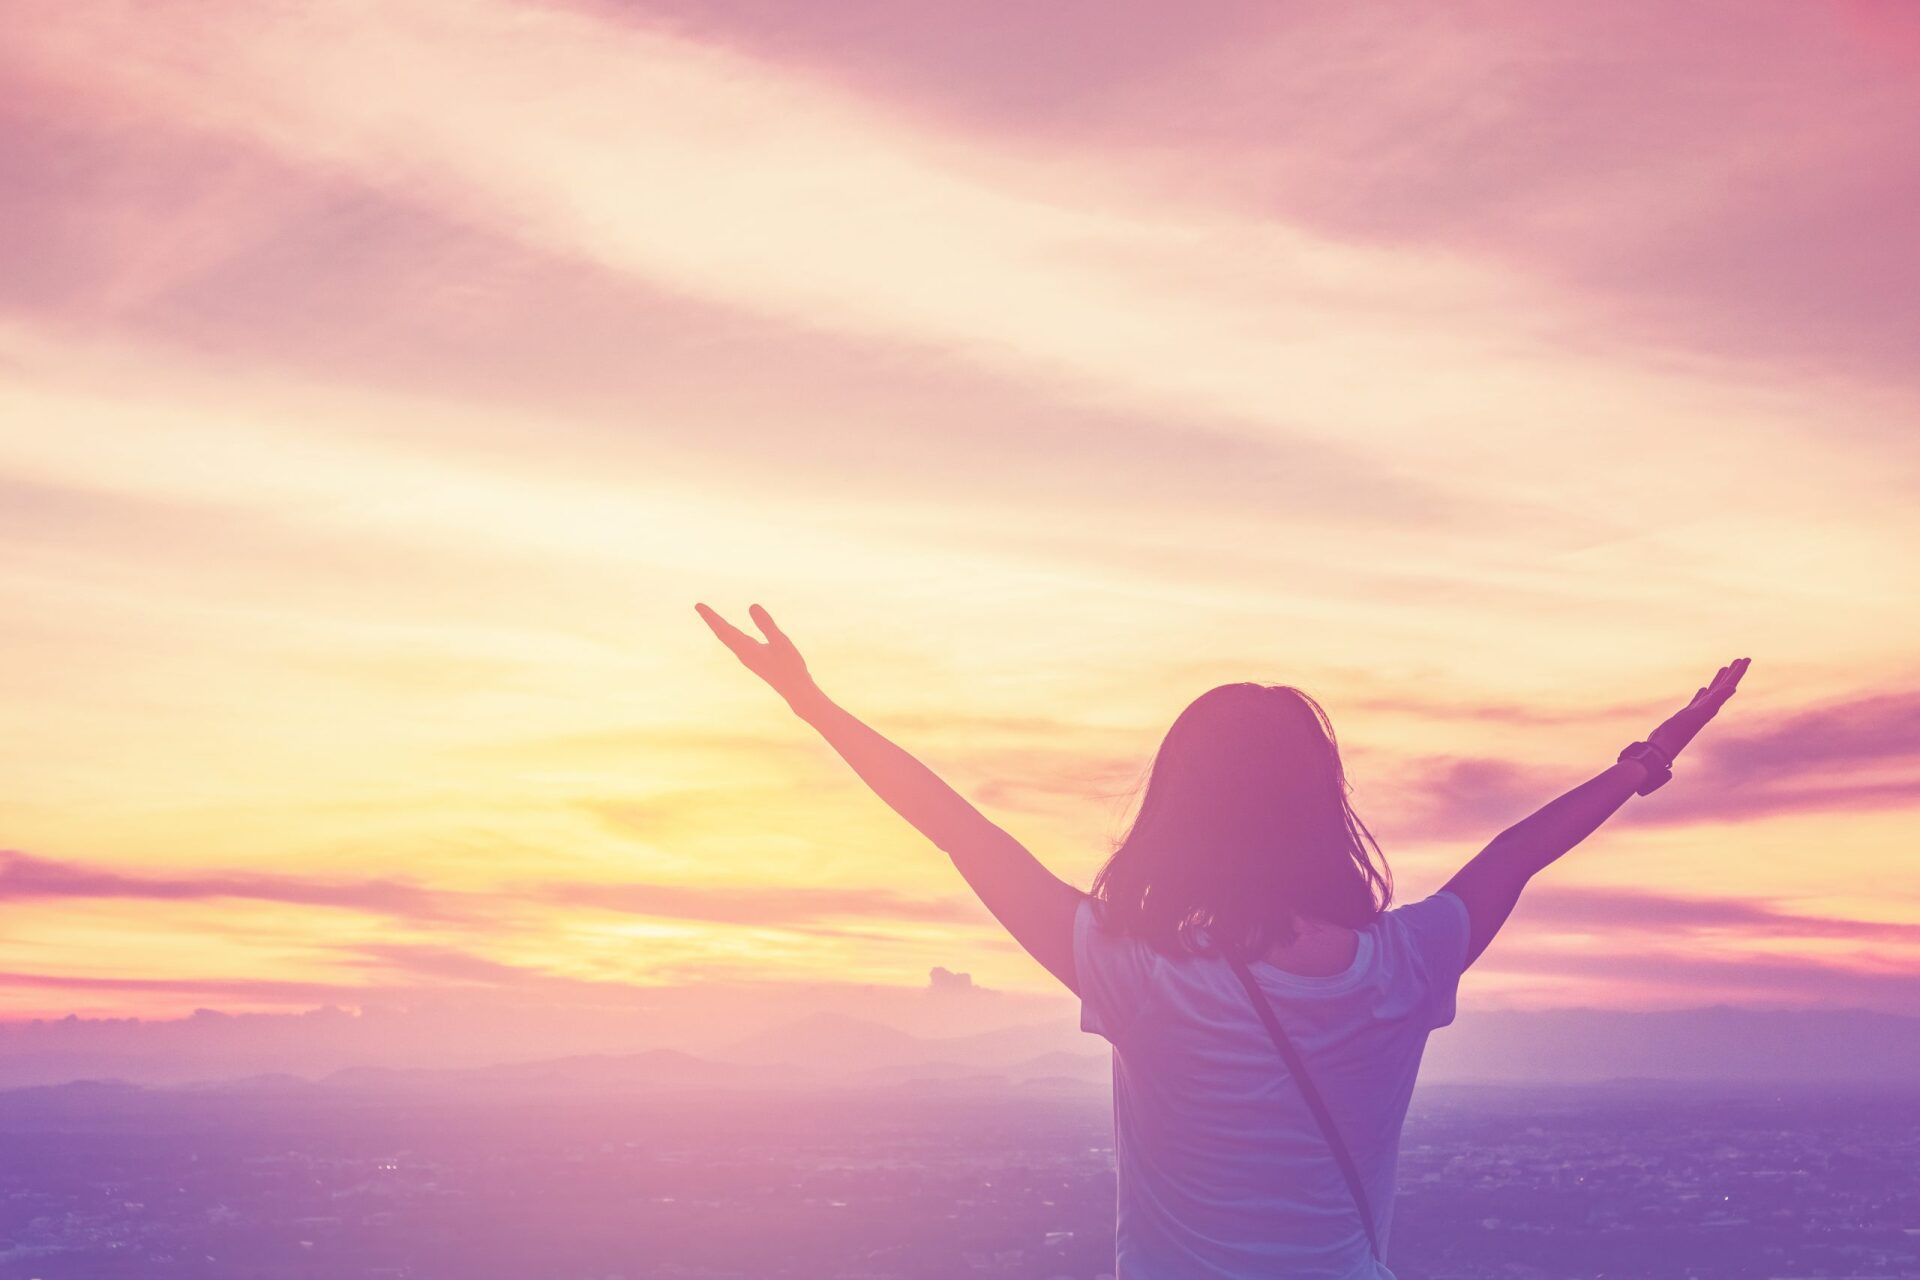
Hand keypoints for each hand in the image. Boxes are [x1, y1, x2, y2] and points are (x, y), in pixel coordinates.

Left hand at [695, 602, 816, 702]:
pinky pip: (737, 643)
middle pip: (722, 634)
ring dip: (719, 626)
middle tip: (698, 606)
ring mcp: (748, 658)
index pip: (724, 630)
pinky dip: (730, 633)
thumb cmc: (790, 666)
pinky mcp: (755, 659)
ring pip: (729, 639)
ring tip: (711, 617)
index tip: (698, 605)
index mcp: (746, 650)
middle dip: (711, 619)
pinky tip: (732, 632)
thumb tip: (751, 605)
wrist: (796, 690)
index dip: (711, 617)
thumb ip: (766, 624)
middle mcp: (743, 654)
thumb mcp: (780, 641)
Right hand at [1648, 657, 1750, 761]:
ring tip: (1724, 668)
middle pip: (1724, 685)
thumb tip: (1733, 688)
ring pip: (1712, 691)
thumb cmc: (1681, 730)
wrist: (1665, 746)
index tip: (1747, 659)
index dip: (1739, 672)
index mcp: (1714, 705)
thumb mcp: (1700, 713)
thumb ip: (1715, 700)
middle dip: (1733, 672)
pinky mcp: (1687, 713)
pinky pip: (1698, 699)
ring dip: (1719, 679)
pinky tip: (1703, 689)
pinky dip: (1703, 692)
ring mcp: (1698, 710)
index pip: (1729, 684)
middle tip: (1742, 659)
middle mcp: (1709, 706)